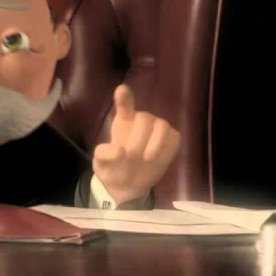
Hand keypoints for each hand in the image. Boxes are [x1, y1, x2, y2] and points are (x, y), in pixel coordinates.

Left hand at [92, 84, 181, 203]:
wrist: (129, 185)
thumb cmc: (114, 168)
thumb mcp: (101, 164)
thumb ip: (104, 155)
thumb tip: (120, 151)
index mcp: (123, 120)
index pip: (125, 104)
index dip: (124, 97)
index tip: (122, 90)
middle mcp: (142, 119)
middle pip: (144, 119)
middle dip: (138, 140)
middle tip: (131, 157)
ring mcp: (158, 127)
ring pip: (162, 126)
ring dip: (154, 145)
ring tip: (145, 159)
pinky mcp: (172, 138)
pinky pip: (174, 138)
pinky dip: (166, 151)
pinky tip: (157, 160)